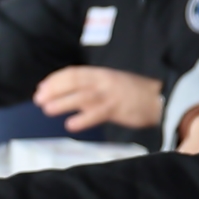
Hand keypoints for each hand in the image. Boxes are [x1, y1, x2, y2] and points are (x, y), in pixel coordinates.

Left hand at [33, 66, 163, 134]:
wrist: (160, 98)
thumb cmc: (134, 93)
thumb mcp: (111, 82)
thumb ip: (92, 86)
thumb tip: (67, 93)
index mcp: (101, 73)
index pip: (73, 73)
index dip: (55, 80)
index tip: (41, 88)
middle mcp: (103, 81)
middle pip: (74, 82)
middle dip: (54, 90)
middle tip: (38, 99)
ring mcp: (110, 94)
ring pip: (82, 96)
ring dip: (62, 102)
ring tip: (47, 110)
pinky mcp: (118, 108)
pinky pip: (97, 113)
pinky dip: (83, 119)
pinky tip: (71, 125)